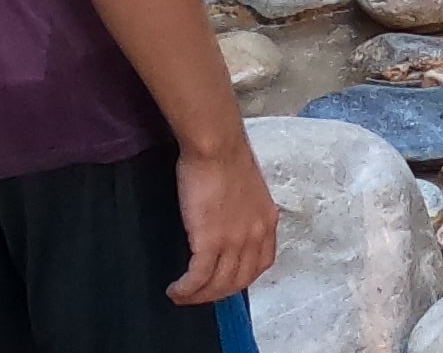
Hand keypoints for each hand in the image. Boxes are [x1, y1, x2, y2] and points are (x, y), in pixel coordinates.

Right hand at [166, 134, 279, 305]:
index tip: (224, 281)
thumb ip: (245, 212)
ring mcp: (234, 241)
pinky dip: (186, 289)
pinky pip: (198, 277)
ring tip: (182, 295)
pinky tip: (175, 290)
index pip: (260, 265)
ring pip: (218, 284)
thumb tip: (230, 224)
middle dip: (217, 293)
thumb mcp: (248, 189)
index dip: (241, 279)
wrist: (216, 145)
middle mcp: (255, 236)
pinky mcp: (210, 241)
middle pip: (238, 281)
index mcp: (267, 222)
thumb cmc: (225, 156)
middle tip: (198, 294)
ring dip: (198, 296)